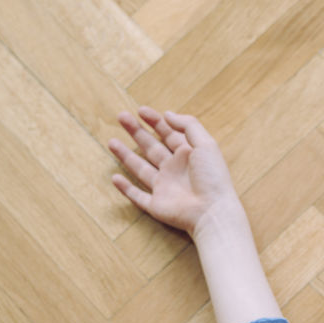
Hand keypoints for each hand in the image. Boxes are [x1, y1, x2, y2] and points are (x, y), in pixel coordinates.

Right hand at [108, 107, 239, 234]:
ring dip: (126, 156)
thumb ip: (188, 126)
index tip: (140, 110)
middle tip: (121, 117)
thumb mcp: (206, 144)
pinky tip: (114, 178)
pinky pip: (138, 196)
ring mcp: (165, 188)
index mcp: (188, 155)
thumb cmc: (212, 178)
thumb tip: (167, 114)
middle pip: (152, 148)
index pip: (168, 134)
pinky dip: (126, 189)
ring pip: (141, 169)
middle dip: (136, 132)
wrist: (212, 212)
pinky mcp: (157, 206)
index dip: (155, 121)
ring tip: (111, 141)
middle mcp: (174, 170)